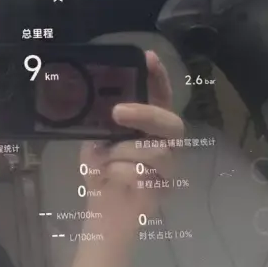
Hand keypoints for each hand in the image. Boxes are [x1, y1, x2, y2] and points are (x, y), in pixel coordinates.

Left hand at [79, 50, 183, 227]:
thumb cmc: (102, 169)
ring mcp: (169, 166)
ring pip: (156, 151)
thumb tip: (96, 101)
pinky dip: (120, 174)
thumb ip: (102, 121)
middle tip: (117, 113)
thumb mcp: (96, 138)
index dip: (158, 76)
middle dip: (144, 114)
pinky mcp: (164, 189)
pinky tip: (111, 178)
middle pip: (171, 122)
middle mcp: (165, 141)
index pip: (160, 95)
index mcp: (149, 124)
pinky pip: (144, 175)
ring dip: (122, 154)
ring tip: (105, 161)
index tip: (148, 57)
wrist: (102, 209)